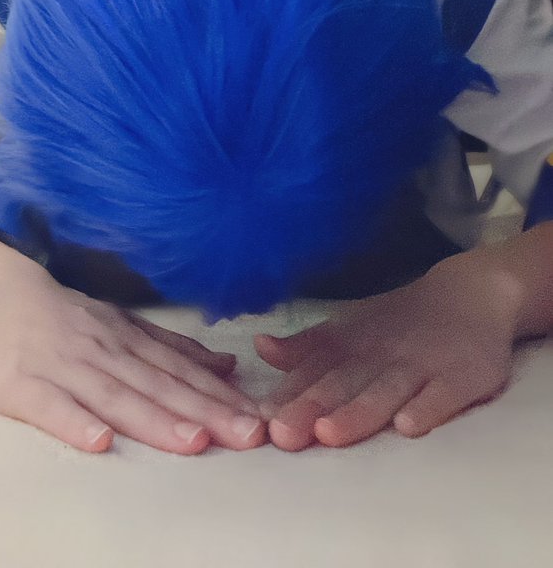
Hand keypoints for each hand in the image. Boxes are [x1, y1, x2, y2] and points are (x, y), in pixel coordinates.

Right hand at [0, 231, 263, 454]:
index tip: (259, 418)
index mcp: (130, 339)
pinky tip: (100, 442)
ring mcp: (65, 366)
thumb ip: (172, 348)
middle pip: (160, 385)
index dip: (221, 396)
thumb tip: (229, 366)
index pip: (182, 371)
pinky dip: (76, 423)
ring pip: (116, 395)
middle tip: (247, 434)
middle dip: (206, 412)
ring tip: (193, 442)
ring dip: (156, 419)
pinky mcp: (23, 384)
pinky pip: (52, 406)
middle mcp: (105, 350)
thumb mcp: (124, 325)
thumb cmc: (66, 318)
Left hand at [255, 250, 522, 449]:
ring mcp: (422, 365)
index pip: (314, 370)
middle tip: (283, 434)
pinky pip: (444, 394)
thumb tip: (260, 347)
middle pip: (344, 382)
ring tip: (330, 433)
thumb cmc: (400, 321)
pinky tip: (408, 427)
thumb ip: (307, 347)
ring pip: (387, 391)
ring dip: (359, 412)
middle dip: (312, 407)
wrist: (470, 293)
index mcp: (352, 344)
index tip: (258, 420)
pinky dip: (427, 408)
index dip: (287, 395)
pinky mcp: (462, 377)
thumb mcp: (351, 328)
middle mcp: (381, 353)